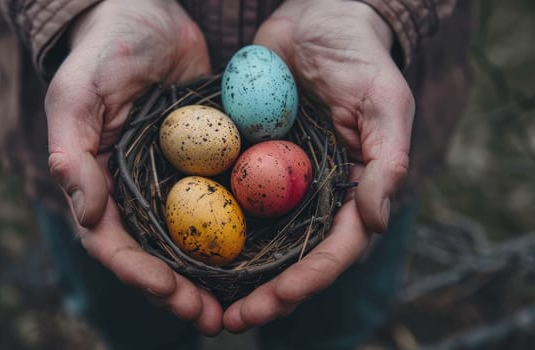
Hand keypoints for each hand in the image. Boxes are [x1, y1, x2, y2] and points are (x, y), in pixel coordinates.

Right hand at [44, 0, 221, 334]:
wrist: (149, 14)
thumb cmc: (106, 50)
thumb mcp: (79, 93)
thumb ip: (72, 151)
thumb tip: (84, 214)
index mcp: (98, 184)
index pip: (112, 242)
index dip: (137, 272)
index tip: (169, 292)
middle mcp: (134, 191)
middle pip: (154, 254)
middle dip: (179, 291)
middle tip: (211, 318)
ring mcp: (171, 181)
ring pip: (190, 241)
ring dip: (211, 277)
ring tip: (240, 306)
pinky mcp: (206, 164)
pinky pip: (222, 205)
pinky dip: (237, 235)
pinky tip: (263, 257)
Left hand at [223, 0, 414, 331]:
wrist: (316, 15)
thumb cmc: (358, 56)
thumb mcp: (384, 101)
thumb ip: (388, 161)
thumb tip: (374, 221)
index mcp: (353, 191)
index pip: (332, 251)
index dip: (303, 282)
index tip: (270, 304)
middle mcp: (315, 195)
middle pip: (291, 257)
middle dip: (264, 293)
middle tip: (229, 321)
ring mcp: (279, 180)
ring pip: (258, 239)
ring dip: (232, 274)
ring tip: (201, 300)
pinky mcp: (248, 159)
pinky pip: (229, 198)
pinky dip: (211, 226)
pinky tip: (184, 249)